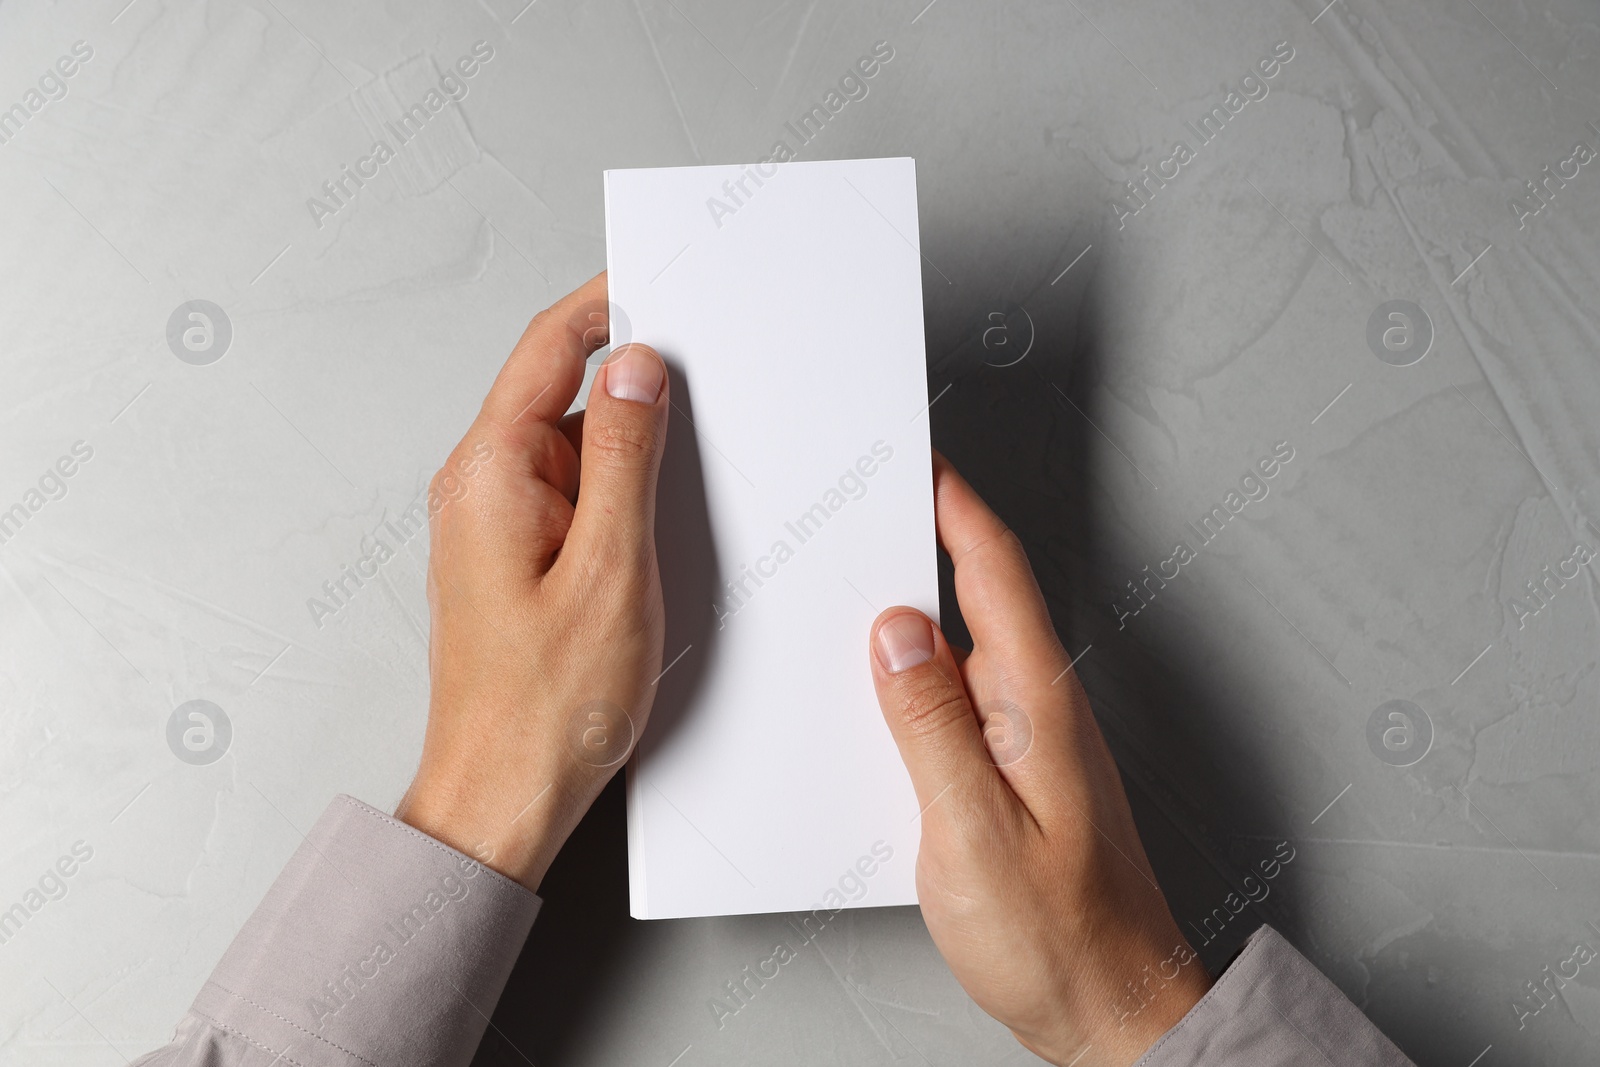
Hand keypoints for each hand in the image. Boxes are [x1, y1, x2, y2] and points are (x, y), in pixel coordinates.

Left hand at [395, 273, 669, 890]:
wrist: (501, 798)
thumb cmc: (544, 706)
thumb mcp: (610, 569)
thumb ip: (625, 458)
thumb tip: (638, 369)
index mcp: (492, 473)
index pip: (550, 346)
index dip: (609, 303)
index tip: (662, 278)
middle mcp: (484, 487)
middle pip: (564, 391)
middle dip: (637, 377)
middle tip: (712, 375)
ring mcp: (499, 523)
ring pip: (577, 447)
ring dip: (636, 445)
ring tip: (699, 466)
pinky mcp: (520, 558)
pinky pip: (577, 495)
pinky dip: (623, 491)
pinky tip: (668, 515)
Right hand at [867, 453, 1209, 1066]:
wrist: (1112, 1009)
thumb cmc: (1060, 937)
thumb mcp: (973, 832)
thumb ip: (931, 726)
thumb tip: (895, 631)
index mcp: (1038, 702)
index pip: (996, 572)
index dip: (955, 505)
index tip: (916, 457)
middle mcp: (1039, 708)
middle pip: (979, 597)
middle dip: (924, 542)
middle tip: (864, 505)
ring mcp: (1030, 741)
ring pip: (963, 650)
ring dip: (915, 614)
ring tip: (851, 593)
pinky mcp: (1015, 774)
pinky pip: (958, 701)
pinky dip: (916, 679)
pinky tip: (878, 698)